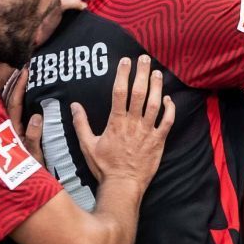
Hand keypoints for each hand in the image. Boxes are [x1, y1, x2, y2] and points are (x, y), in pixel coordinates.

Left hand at [2, 66, 44, 165]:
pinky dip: (14, 100)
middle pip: (8, 100)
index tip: (25, 70)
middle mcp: (6, 129)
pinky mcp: (10, 135)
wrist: (21, 187)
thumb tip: (37, 116)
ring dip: (13, 89)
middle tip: (22, 66)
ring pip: (7, 104)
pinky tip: (18, 93)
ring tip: (20, 74)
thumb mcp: (34, 157)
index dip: (19, 86)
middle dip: (14, 82)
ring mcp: (8, 131)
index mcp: (11, 131)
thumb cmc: (29, 174)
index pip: (14, 103)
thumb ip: (34, 137)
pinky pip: (11, 112)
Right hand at [72, 55, 173, 185]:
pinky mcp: (158, 141)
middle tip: (144, 59)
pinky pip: (167, 122)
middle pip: (140, 93)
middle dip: (142, 74)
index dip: (123, 74)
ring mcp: (147, 132)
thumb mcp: (87, 145)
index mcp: (116, 122)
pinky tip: (169, 99)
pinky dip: (170, 110)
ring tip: (157, 73)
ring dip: (157, 87)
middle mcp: (133, 124)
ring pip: (155, 104)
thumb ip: (81, 124)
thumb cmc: (104, 166)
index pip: (120, 92)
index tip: (125, 61)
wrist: (123, 185)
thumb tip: (74, 105)